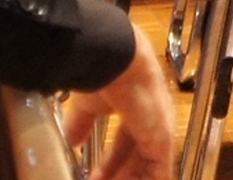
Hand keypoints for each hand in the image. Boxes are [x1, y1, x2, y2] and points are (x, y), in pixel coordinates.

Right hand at [60, 32, 174, 179]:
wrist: (119, 63)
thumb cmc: (107, 75)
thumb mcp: (89, 106)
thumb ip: (82, 125)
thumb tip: (70, 141)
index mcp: (137, 111)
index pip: (125, 145)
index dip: (110, 165)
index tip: (94, 177)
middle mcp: (151, 122)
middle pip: (137, 158)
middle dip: (119, 175)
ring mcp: (159, 131)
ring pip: (148, 167)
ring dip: (129, 178)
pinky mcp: (162, 139)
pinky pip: (157, 171)